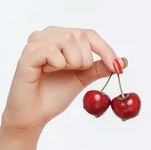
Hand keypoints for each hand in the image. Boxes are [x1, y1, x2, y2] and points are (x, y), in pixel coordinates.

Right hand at [1, 26, 127, 135]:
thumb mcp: (82, 78)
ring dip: (72, 62)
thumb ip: (98, 67)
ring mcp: (35, 43)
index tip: (118, 66)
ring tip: (57, 72)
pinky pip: (53, 51)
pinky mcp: (27, 54)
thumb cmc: (54, 94)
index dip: (106, 49)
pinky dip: (57, 65)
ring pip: (68, 40)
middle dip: (85, 60)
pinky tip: (44, 73)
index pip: (89, 34)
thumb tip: (122, 61)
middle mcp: (47, 35)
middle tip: (71, 72)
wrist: (34, 115)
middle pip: (81, 35)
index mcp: (60, 37)